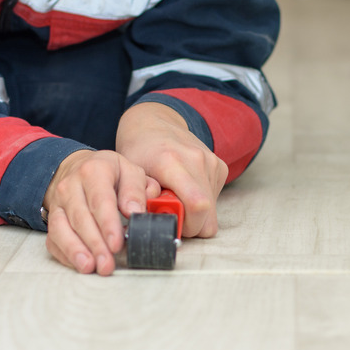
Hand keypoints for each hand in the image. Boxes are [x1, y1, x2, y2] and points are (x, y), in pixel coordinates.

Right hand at [43, 150, 159, 274]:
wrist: (78, 167)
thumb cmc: (109, 173)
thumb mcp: (129, 172)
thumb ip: (136, 191)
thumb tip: (135, 212)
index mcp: (94, 171)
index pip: (100, 200)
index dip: (108, 224)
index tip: (116, 243)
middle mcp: (71, 186)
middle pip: (81, 218)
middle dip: (95, 244)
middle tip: (107, 264)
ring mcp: (58, 203)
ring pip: (61, 229)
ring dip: (76, 251)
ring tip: (90, 267)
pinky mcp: (51, 218)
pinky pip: (53, 239)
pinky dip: (65, 254)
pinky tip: (80, 264)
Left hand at [116, 102, 227, 237]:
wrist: (154, 123)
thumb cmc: (139, 151)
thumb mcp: (130, 178)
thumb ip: (140, 201)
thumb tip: (152, 226)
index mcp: (172, 162)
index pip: (197, 205)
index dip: (187, 225)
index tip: (170, 222)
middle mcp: (196, 159)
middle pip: (207, 215)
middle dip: (189, 225)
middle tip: (170, 214)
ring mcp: (211, 162)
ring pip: (212, 211)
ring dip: (194, 213)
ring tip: (174, 196)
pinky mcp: (219, 166)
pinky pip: (214, 200)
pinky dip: (200, 201)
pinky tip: (185, 188)